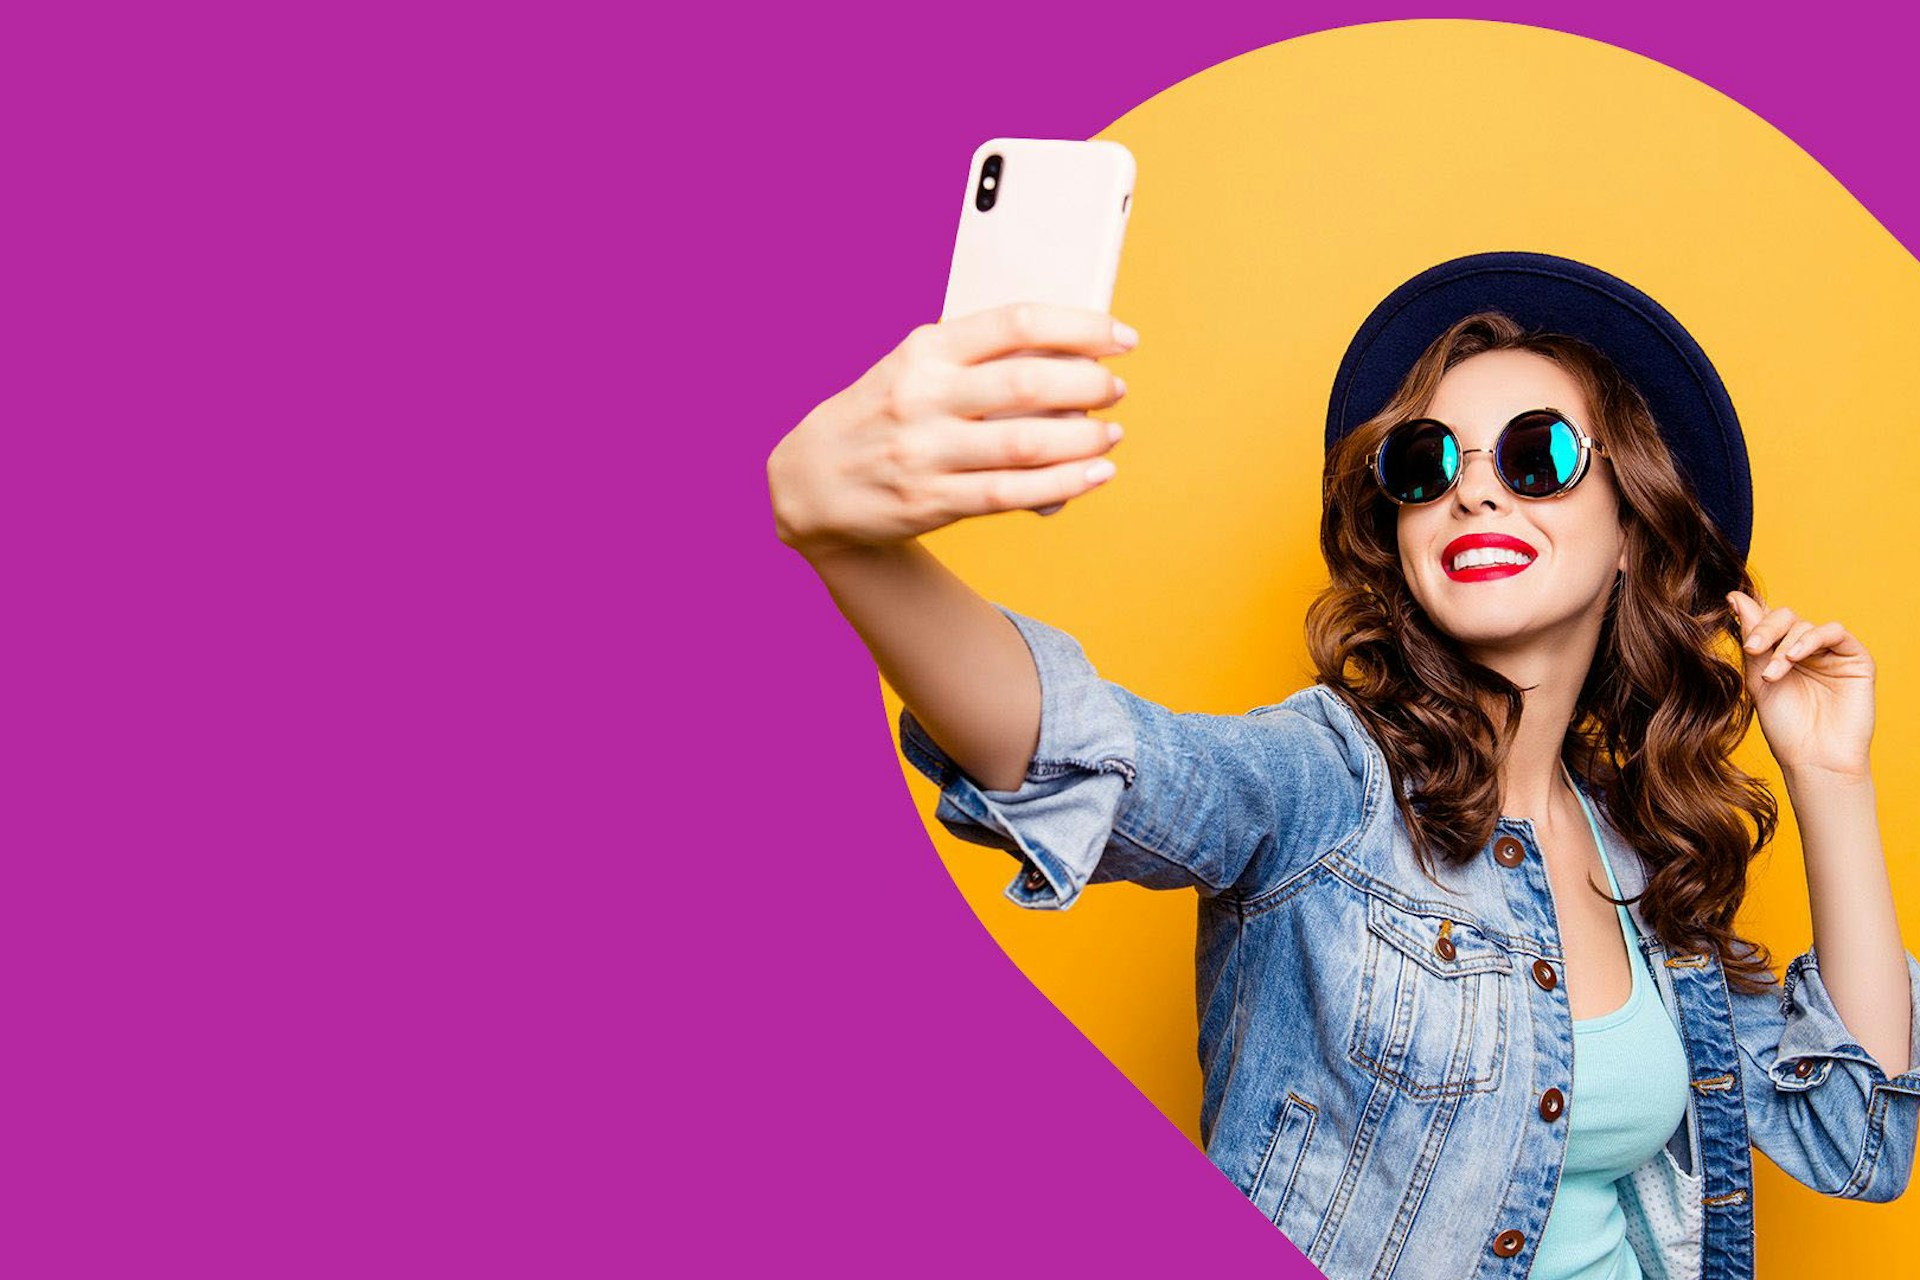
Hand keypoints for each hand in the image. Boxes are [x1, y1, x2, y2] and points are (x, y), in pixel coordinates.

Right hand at [766, 302, 1132, 560]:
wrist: (810, 481)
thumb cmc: (882, 414)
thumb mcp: (914, 366)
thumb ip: (979, 357)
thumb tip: (1072, 356)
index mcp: (925, 349)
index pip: (1016, 323)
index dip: (1081, 326)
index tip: (1122, 337)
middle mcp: (923, 396)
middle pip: (1026, 383)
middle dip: (1088, 384)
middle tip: (1116, 389)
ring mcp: (924, 452)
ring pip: (1024, 444)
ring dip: (1083, 439)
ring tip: (1111, 434)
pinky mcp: (929, 501)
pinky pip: (1009, 493)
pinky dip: (1063, 484)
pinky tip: (1095, 474)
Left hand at [1726, 590, 1874, 778]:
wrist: (1814, 757)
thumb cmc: (1785, 725)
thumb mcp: (1758, 678)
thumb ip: (1752, 640)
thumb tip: (1736, 597)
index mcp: (1779, 653)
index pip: (1766, 621)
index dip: (1751, 613)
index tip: (1729, 602)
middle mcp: (1805, 650)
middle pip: (1784, 617)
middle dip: (1765, 629)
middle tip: (1751, 648)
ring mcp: (1830, 653)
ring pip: (1804, 626)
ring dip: (1785, 646)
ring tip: (1773, 674)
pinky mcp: (1855, 658)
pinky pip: (1834, 632)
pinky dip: (1811, 639)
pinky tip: (1795, 656)